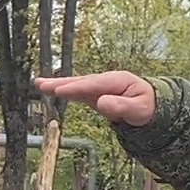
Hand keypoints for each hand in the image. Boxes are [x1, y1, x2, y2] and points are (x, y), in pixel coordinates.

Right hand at [34, 72, 156, 125]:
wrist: (150, 104)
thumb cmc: (146, 106)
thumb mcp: (138, 109)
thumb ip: (121, 106)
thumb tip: (102, 103)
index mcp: (117, 80)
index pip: (93, 85)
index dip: (76, 88)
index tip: (60, 91)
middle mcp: (105, 80)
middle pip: (81, 81)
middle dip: (61, 83)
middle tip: (42, 84)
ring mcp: (99, 86)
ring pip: (76, 84)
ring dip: (58, 84)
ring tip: (39, 84)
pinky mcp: (95, 93)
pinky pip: (77, 91)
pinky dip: (64, 90)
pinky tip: (49, 89)